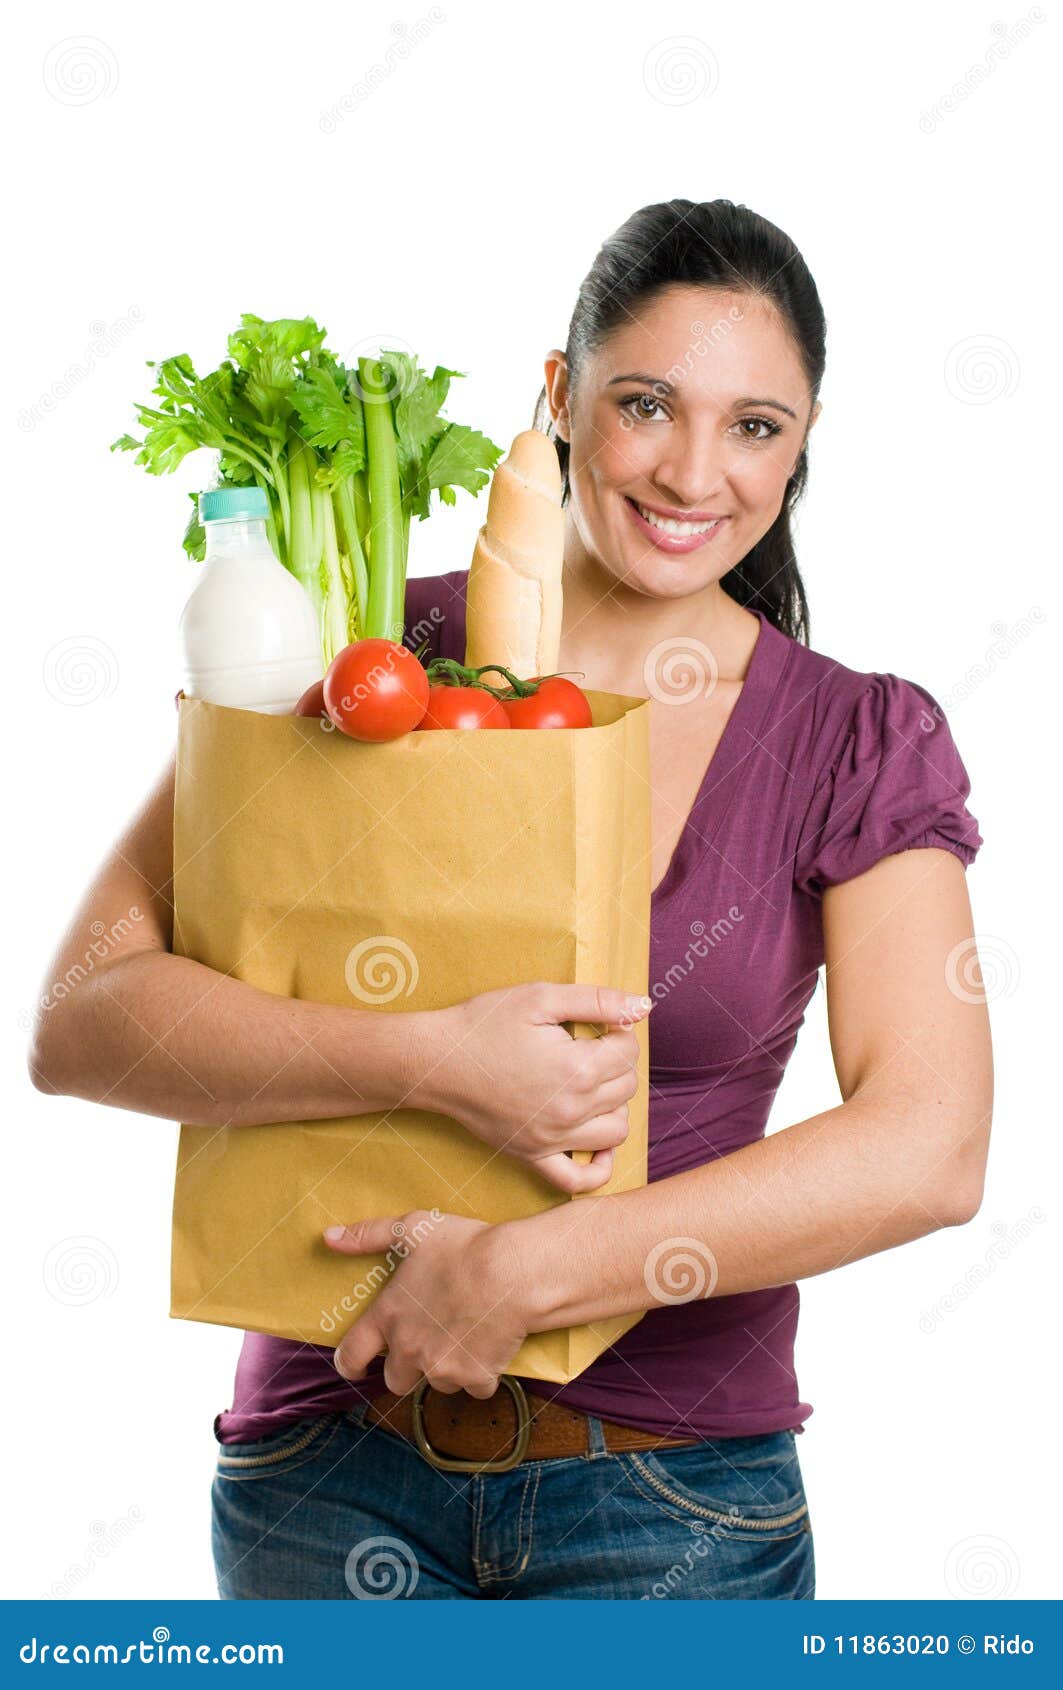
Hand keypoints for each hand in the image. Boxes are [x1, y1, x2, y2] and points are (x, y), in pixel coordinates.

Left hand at [325, 1210, 530, 1397]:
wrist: (513, 1273)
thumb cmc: (464, 1247)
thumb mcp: (412, 1230)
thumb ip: (368, 1235)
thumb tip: (328, 1238)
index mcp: (389, 1317)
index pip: (352, 1354)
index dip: (349, 1364)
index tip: (354, 1367)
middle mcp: (409, 1349)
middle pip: (396, 1380)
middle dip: (408, 1367)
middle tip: (428, 1342)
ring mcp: (442, 1368)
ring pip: (438, 1383)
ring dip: (447, 1368)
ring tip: (465, 1335)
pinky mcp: (475, 1377)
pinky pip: (475, 1387)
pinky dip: (481, 1373)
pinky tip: (491, 1345)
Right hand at [404, 983, 651, 1192]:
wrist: (437, 1062)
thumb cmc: (485, 1024)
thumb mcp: (540, 997)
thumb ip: (597, 1000)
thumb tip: (643, 1005)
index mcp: (578, 1070)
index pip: (629, 1053)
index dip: (618, 1032)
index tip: (596, 1025)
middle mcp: (572, 1111)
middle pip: (626, 1088)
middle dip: (615, 1063)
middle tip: (587, 1047)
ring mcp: (554, 1139)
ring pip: (616, 1130)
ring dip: (613, 1105)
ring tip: (588, 1083)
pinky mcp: (533, 1155)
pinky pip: (578, 1179)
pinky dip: (598, 1166)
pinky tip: (596, 1143)